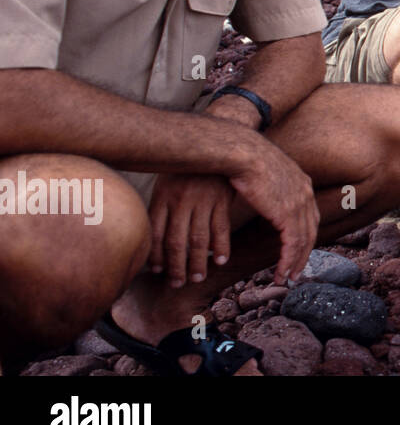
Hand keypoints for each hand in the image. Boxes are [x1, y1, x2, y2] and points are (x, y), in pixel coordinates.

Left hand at [148, 174, 233, 288]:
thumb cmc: (188, 166)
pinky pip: (221, 228)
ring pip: (198, 239)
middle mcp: (181, 201)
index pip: (155, 234)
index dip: (156, 256)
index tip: (158, 272)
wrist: (215, 141)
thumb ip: (161, 206)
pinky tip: (221, 260)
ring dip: (198, 263)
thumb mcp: (167, 181)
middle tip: (178, 283)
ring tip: (197, 277)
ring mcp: (202, 201)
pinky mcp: (222, 200)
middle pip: (175, 242)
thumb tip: (152, 237)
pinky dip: (222, 246)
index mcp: (163, 197)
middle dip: (175, 267)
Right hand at [224, 132, 319, 284]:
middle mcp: (306, 193)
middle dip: (303, 254)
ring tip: (286, 278)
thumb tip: (264, 194)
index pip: (309, 216)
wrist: (241, 152)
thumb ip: (271, 186)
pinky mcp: (288, 214)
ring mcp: (300, 203)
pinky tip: (280, 273)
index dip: (303, 236)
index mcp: (302, 182)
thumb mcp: (264, 172)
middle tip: (294, 272)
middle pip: (310, 231)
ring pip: (303, 241)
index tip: (296, 252)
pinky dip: (287, 261)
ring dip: (294, 263)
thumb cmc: (243, 158)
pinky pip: (292, 244)